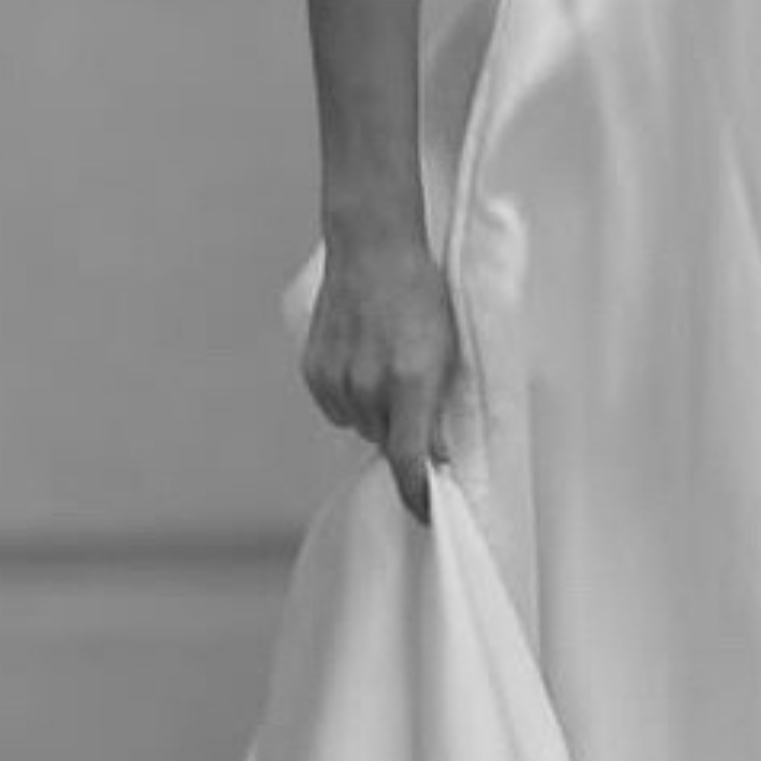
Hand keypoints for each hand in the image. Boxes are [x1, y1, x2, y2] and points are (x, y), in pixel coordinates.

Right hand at [300, 232, 462, 524]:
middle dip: (400, 429)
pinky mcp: (314, 369)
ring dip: (374, 410)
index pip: (408, 460)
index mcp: (409, 382)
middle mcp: (369, 386)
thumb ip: (437, 407)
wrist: (373, 248)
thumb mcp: (446, 351)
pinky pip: (335, 407)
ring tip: (384, 364)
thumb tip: (435, 455)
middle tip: (410, 391)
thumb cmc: (420, 294)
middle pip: (384, 441)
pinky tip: (360, 360)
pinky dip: (349, 396)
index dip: (417, 493)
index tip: (425, 512)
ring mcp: (336, 378)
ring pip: (359, 425)